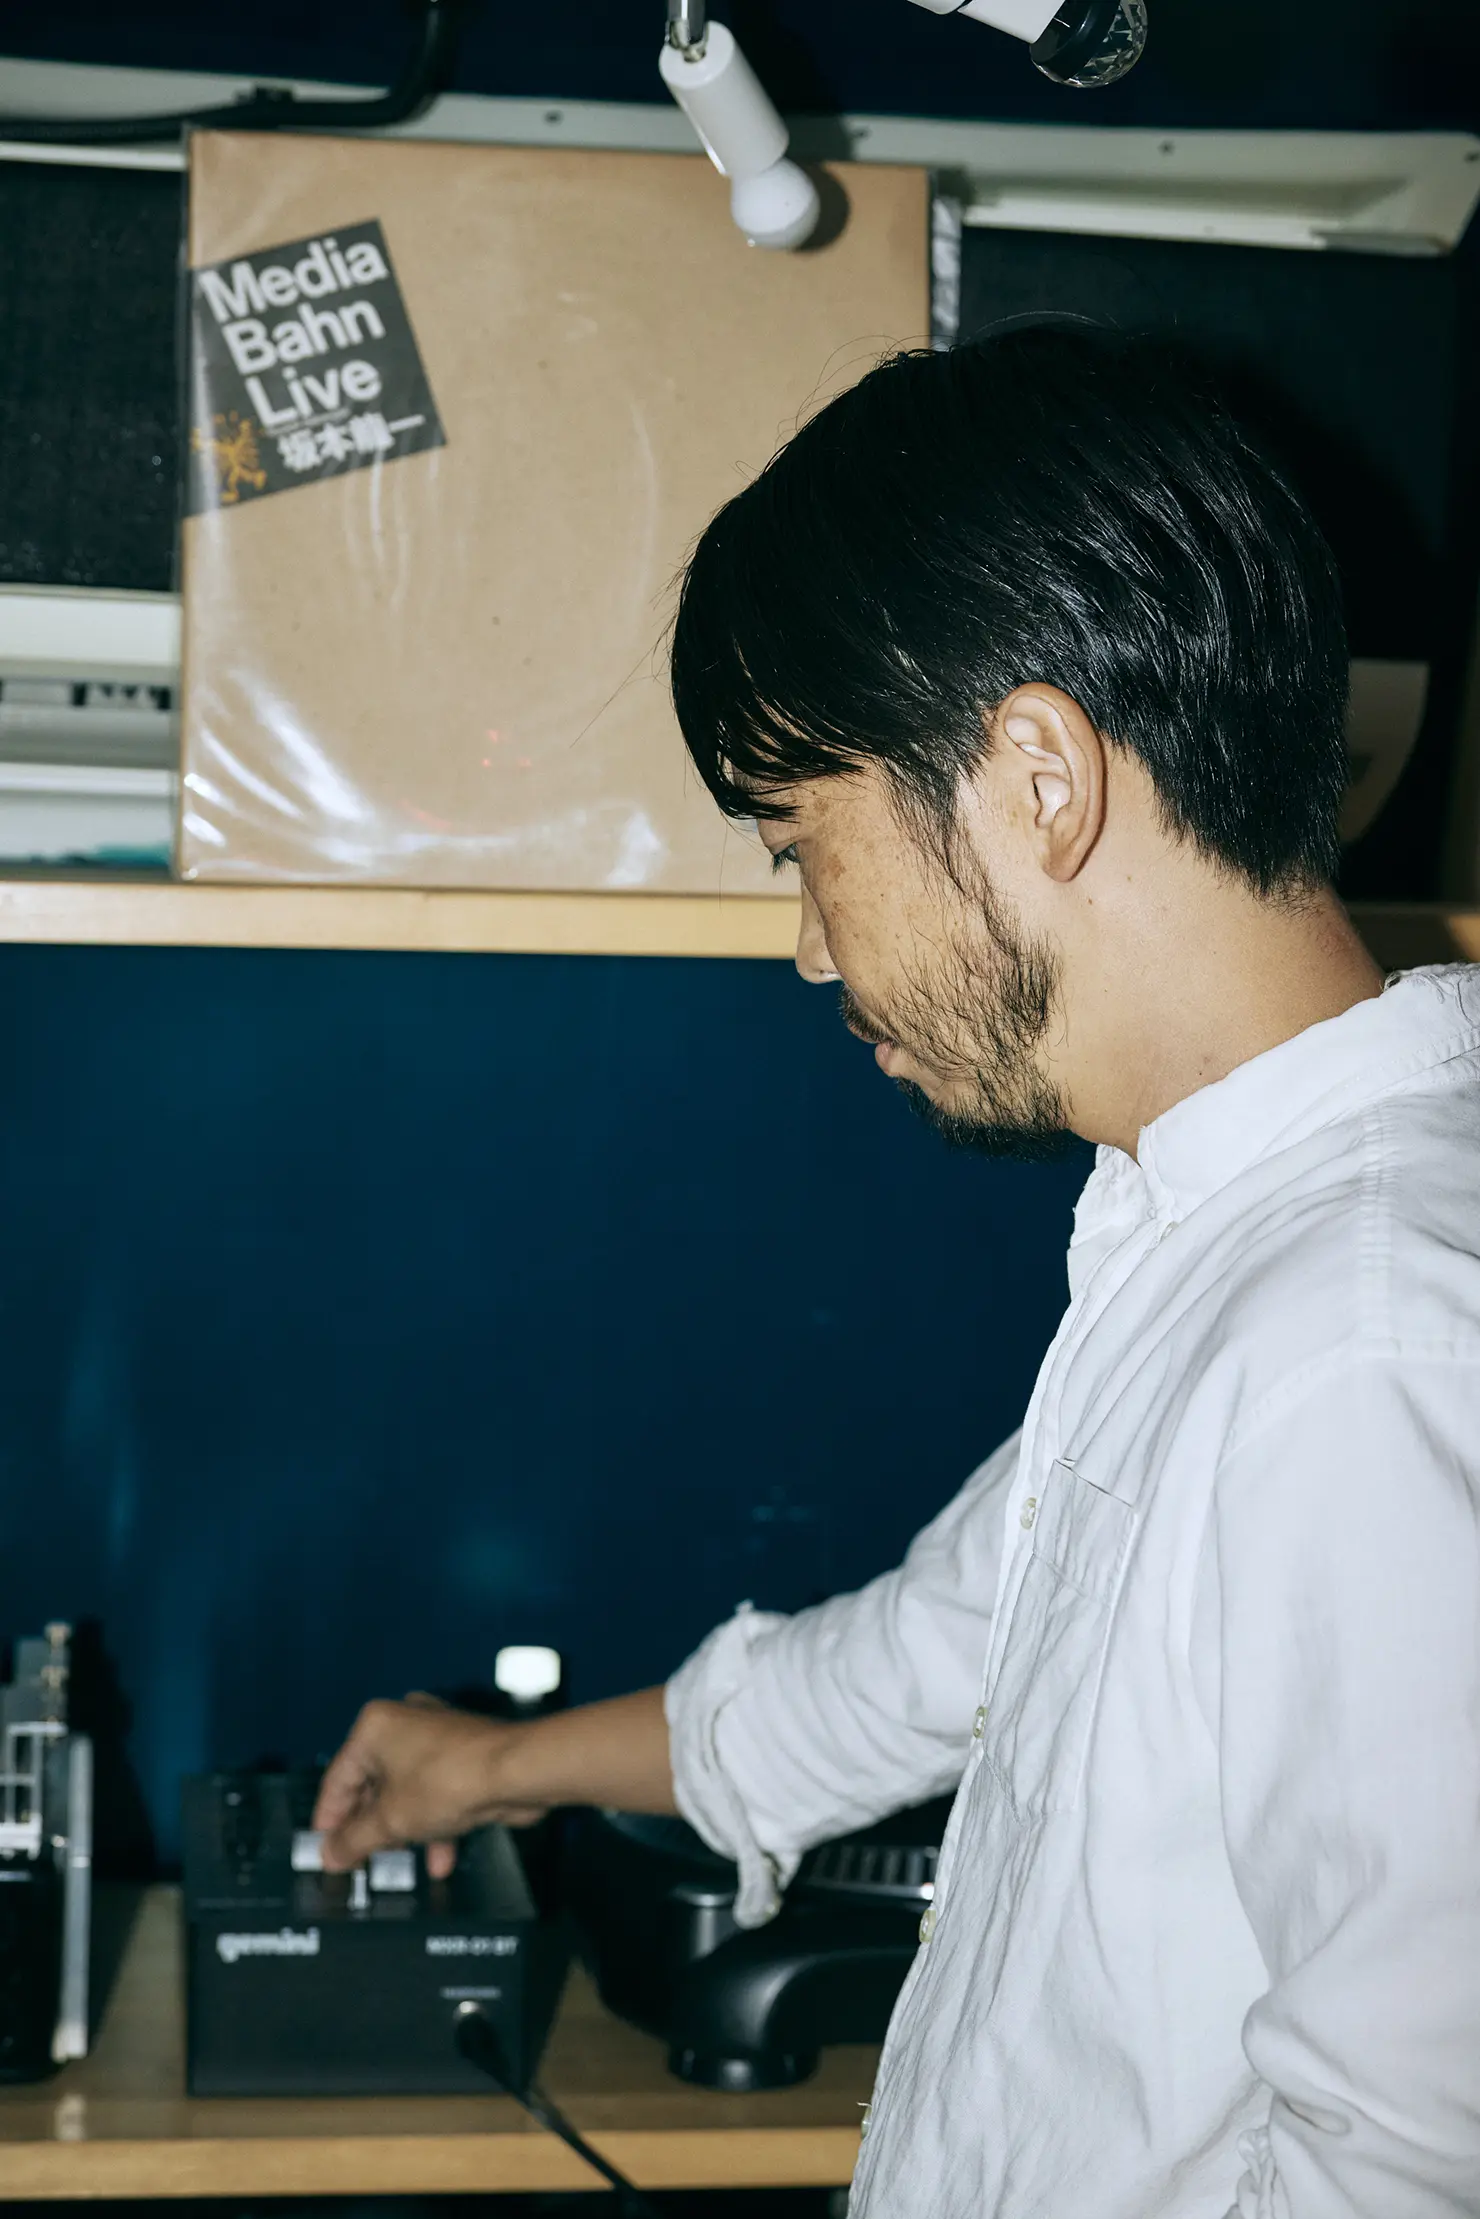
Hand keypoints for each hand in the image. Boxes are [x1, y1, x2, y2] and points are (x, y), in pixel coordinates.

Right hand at [313, 1692, 548, 1877]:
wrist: (515, 1771)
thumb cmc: (448, 1781)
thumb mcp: (390, 1821)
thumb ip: (354, 1840)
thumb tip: (331, 1855)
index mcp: (375, 1727)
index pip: (339, 1778)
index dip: (329, 1820)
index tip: (325, 1849)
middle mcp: (404, 1724)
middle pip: (374, 1785)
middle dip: (371, 1828)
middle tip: (360, 1860)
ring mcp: (436, 1737)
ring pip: (407, 1792)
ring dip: (404, 1831)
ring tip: (399, 1864)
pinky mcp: (463, 1754)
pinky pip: (436, 1793)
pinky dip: (434, 1823)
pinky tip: (440, 1861)